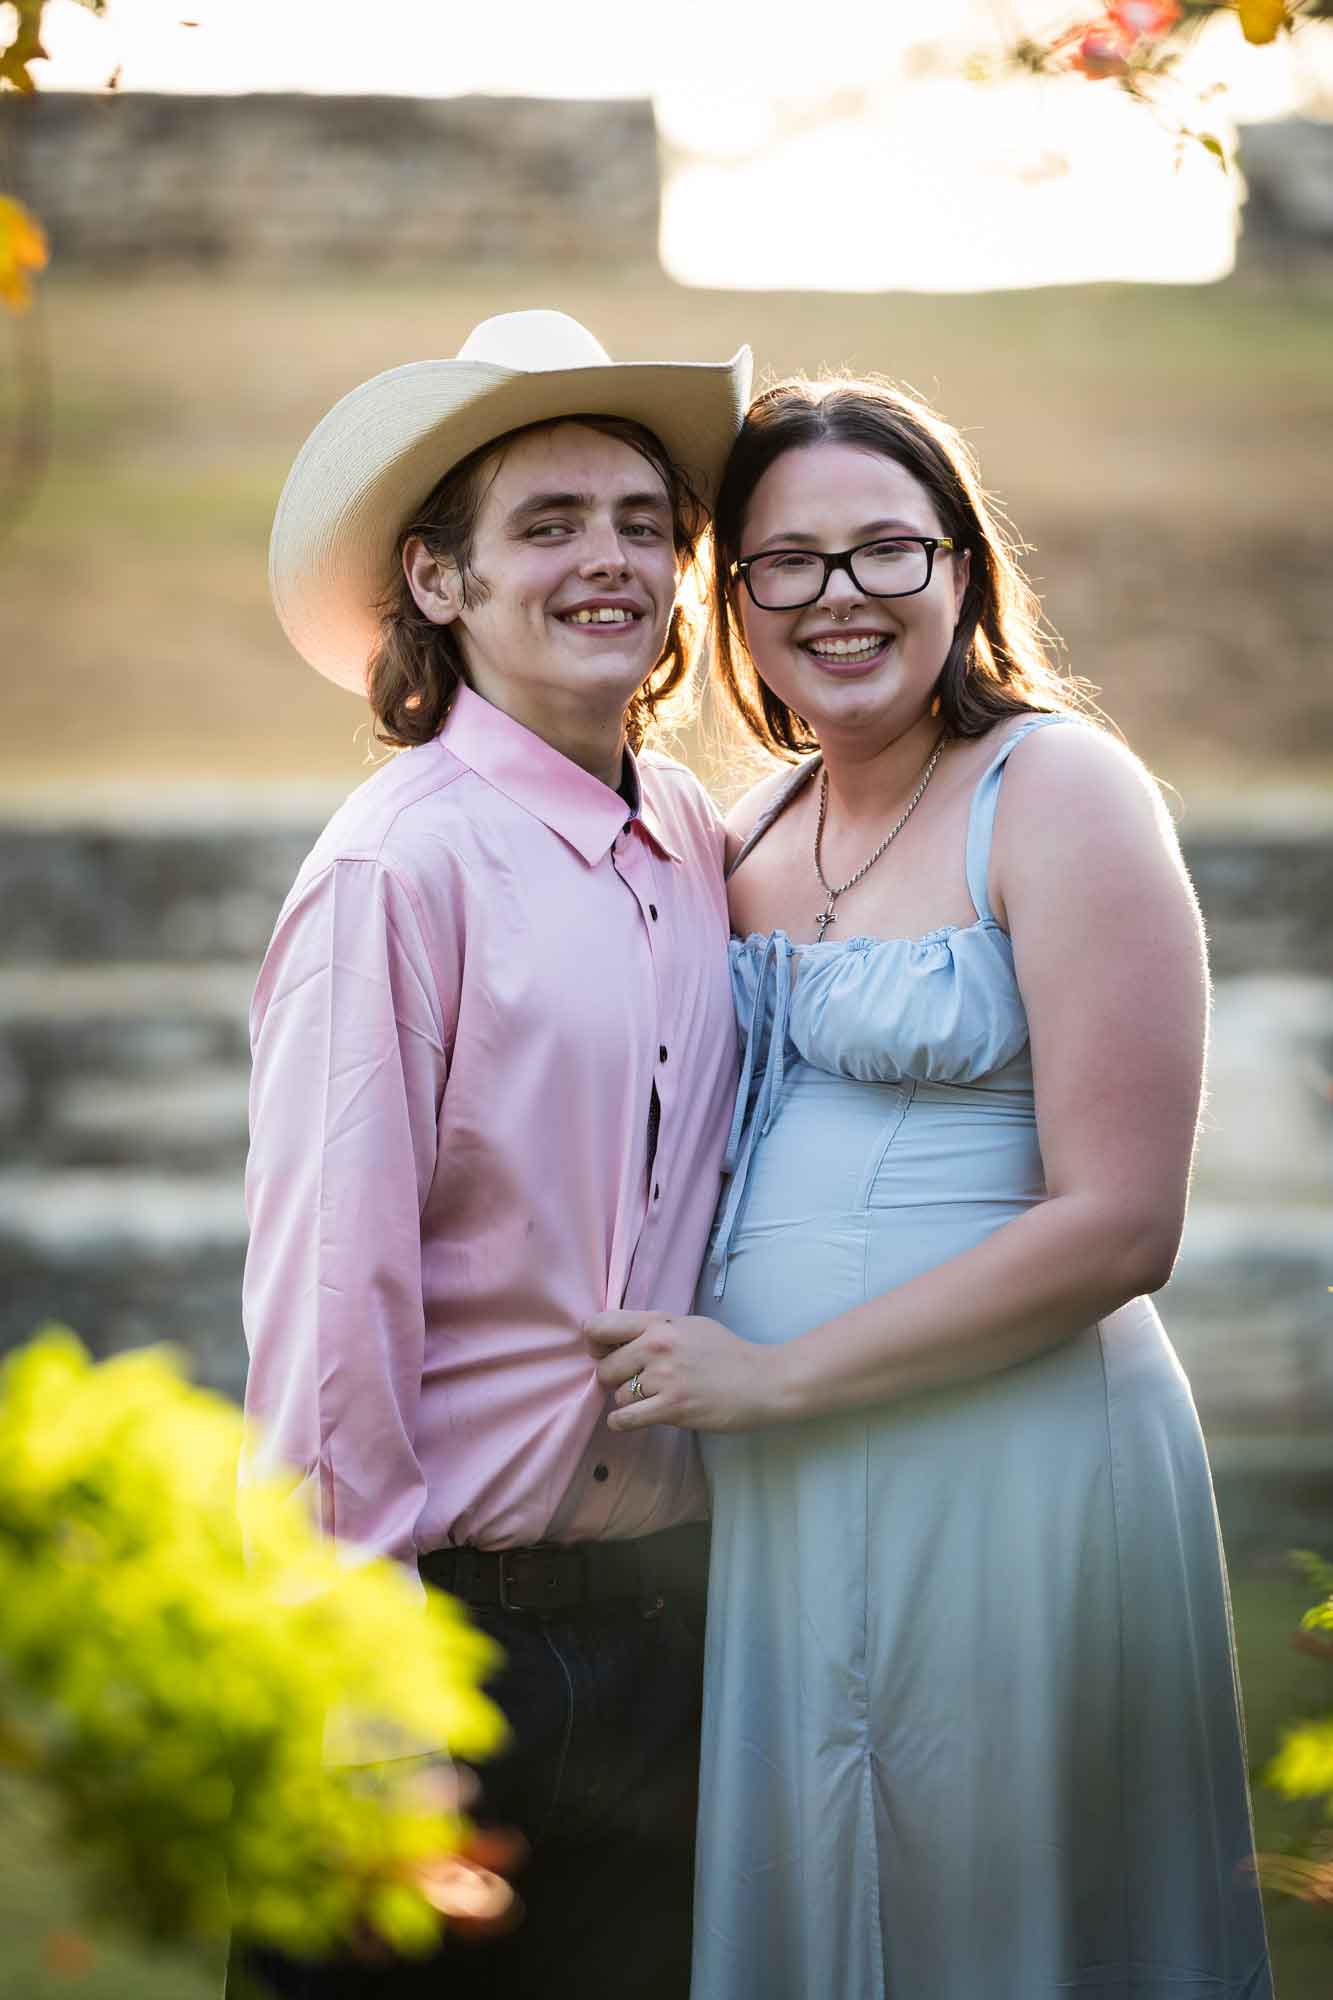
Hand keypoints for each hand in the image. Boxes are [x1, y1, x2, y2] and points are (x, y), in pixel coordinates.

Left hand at [583, 1309, 776, 1433]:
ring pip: (618, 1395)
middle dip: (613, 1379)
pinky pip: (626, 1418)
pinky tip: (632, 1420)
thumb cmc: (728, 1353)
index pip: (601, 1325)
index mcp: (660, 1322)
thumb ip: (655, 1328)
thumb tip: (617, 1337)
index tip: (604, 1352)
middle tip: (633, 1383)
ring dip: (628, 1401)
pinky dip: (622, 1422)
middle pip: (605, 1367)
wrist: (763, 1381)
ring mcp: (665, 1378)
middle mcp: (657, 1346)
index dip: (594, 1342)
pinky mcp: (673, 1407)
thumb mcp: (690, 1325)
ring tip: (651, 1400)